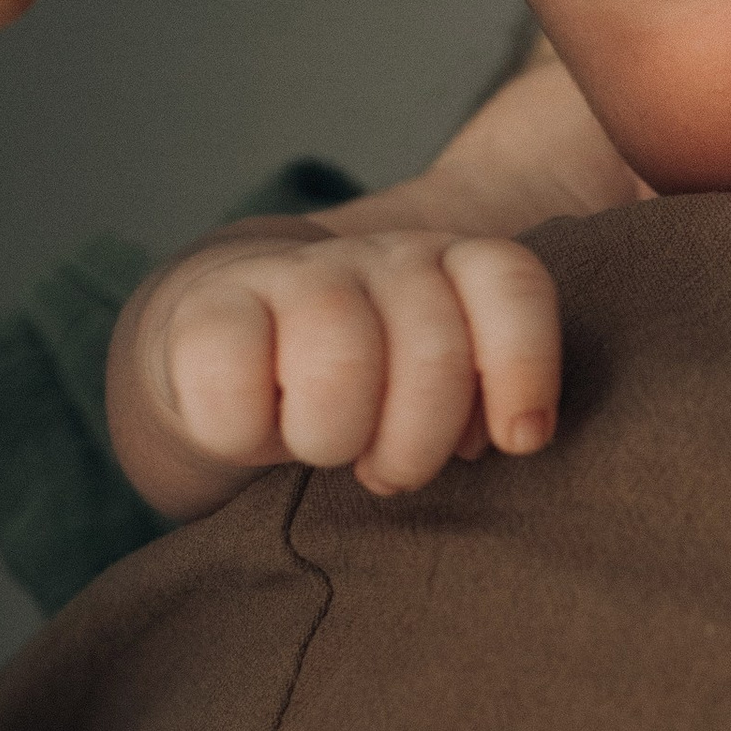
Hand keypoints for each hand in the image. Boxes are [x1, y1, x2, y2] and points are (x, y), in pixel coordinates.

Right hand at [108, 203, 563, 515]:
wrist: (228, 362)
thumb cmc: (360, 396)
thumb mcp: (438, 395)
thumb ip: (488, 398)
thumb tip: (516, 434)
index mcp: (449, 268)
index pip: (509, 282)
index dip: (523, 365)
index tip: (518, 440)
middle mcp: (379, 258)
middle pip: (432, 344)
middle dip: (419, 440)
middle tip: (389, 471)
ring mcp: (292, 275)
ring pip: (339, 353)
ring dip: (335, 435)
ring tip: (325, 452)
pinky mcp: (207, 309)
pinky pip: (232, 377)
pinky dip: (245, 430)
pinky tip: (252, 434)